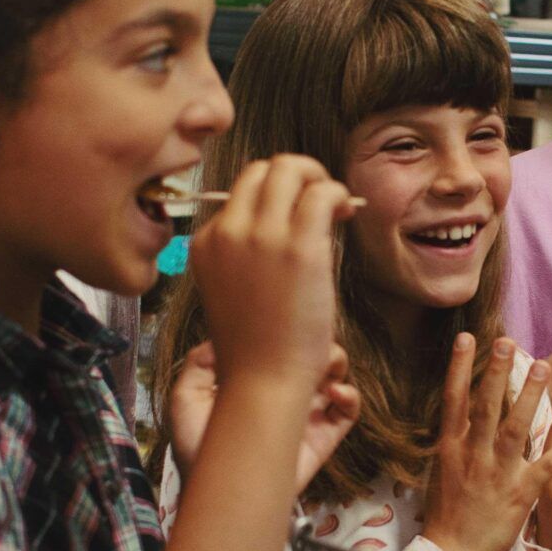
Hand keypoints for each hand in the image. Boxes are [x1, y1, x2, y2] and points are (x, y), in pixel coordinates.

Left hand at [168, 341, 358, 497]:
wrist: (217, 491)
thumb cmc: (199, 448)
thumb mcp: (185, 399)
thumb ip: (199, 364)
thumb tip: (221, 340)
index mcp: (256, 382)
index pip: (280, 350)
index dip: (286, 335)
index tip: (284, 329)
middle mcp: (284, 394)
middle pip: (312, 357)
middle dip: (316, 344)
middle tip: (308, 346)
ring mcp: (305, 415)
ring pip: (335, 377)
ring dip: (336, 364)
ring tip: (324, 369)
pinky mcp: (322, 438)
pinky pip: (348, 412)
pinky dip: (349, 396)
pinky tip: (334, 392)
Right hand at [192, 155, 355, 392]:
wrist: (262, 382)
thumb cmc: (256, 348)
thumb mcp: (233, 290)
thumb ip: (247, 254)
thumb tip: (289, 220)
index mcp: (205, 242)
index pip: (241, 191)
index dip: (275, 194)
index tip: (298, 214)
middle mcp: (228, 231)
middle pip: (262, 168)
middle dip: (297, 175)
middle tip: (321, 201)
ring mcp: (261, 236)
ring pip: (290, 168)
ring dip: (318, 178)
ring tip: (336, 206)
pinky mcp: (298, 246)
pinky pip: (321, 192)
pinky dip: (338, 193)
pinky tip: (346, 213)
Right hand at [423, 335, 551, 550]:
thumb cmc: (447, 513)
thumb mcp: (443, 471)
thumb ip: (454, 441)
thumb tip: (457, 411)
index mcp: (451, 448)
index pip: (454, 400)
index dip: (460, 367)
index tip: (467, 338)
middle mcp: (472, 455)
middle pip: (485, 406)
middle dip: (496, 372)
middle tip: (508, 340)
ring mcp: (497, 473)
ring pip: (515, 428)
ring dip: (530, 396)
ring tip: (543, 366)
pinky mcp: (520, 493)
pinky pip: (546, 465)